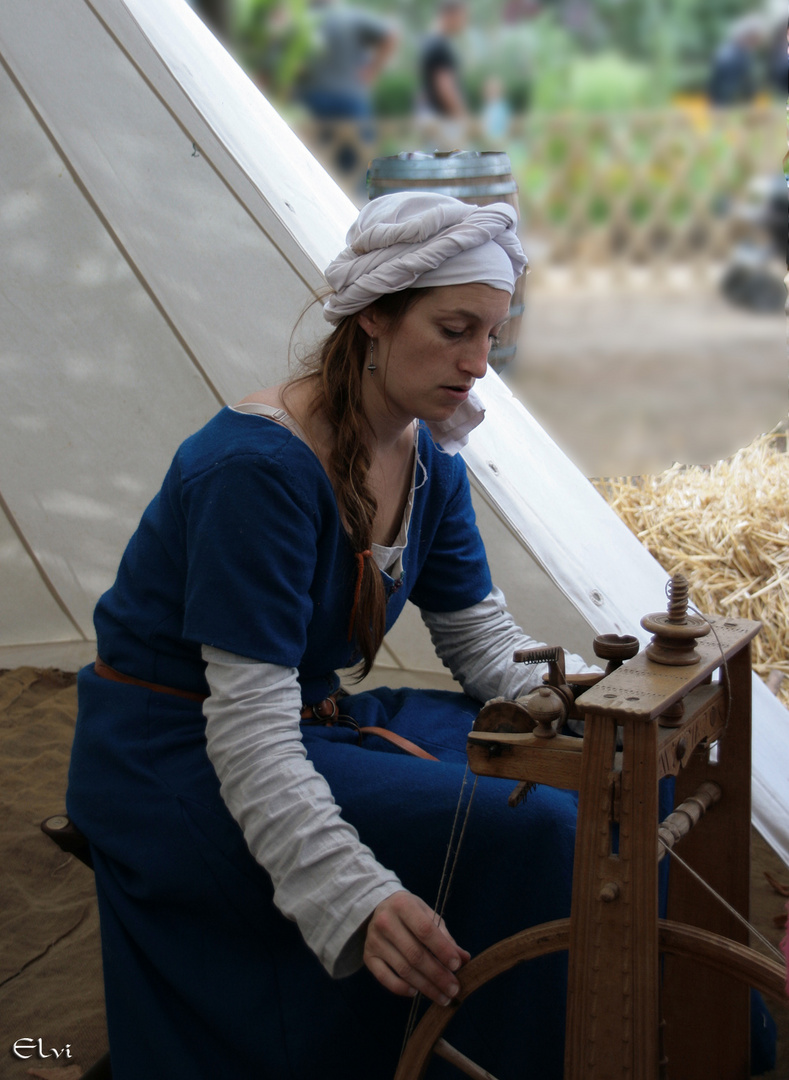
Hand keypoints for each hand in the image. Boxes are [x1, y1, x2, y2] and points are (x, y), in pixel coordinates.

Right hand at [363, 890, 469, 1005]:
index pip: (425, 930)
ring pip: (403, 969)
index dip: (442, 950)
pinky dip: (402, 988)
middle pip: (415, 954)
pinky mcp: (368, 956)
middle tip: (454, 989)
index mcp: (403, 905)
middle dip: (438, 975)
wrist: (378, 908)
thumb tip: (464, 959)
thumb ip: (445, 937)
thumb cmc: (410, 913)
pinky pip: (385, 978)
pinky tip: (416, 992)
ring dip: (426, 987)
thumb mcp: (428, 915)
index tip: (457, 966)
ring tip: (443, 997)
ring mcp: (374, 940)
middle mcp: (385, 921)